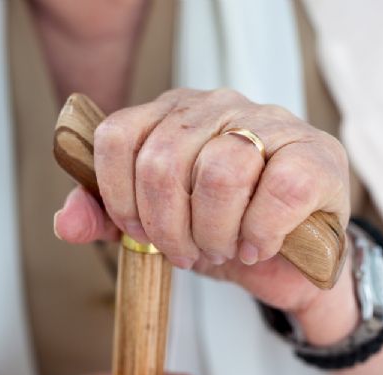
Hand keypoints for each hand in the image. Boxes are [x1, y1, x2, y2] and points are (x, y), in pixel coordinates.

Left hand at [53, 88, 350, 313]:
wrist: (292, 261)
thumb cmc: (224, 232)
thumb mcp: (158, 229)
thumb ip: (108, 221)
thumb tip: (66, 221)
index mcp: (173, 113)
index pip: (118, 136)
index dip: (117, 195)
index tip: (138, 232)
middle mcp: (220, 105)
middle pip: (163, 160)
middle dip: (168, 227)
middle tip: (186, 253)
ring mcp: (272, 124)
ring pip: (220, 173)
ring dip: (215, 232)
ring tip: (225, 249)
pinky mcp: (316, 155)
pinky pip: (276, 191)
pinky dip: (259, 233)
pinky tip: (259, 245)